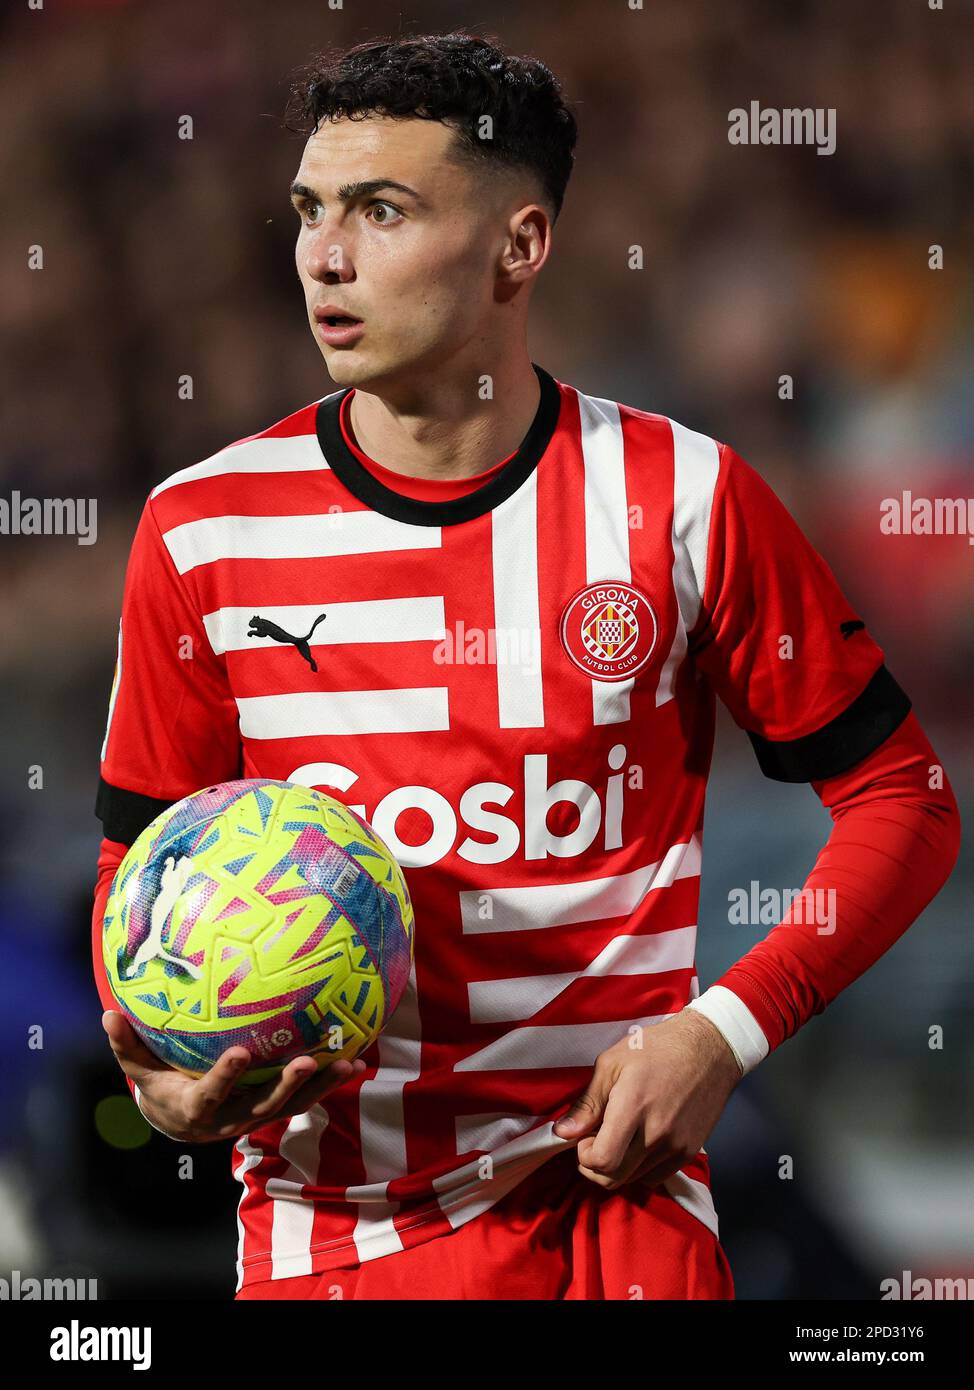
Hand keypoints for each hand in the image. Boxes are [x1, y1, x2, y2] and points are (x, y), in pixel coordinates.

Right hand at [102, 1010, 365, 1143]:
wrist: (183, 1123)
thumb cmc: (161, 1087)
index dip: (226, 1076)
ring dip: (321, 1086)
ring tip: (347, 1063)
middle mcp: (233, 1119)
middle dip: (286, 1086)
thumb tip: (107, 1013)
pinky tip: (357, 1059)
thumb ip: (127, 1046)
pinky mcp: (276, 1109)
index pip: (212, 1094)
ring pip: (293, 1105)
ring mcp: (258, 1116)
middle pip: (264, 1106)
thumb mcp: (141, 1071)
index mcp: (198, 1109)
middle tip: (306, 1062)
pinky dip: (330, 1082)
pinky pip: (306, 1097)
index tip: (241, 1053)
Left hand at [552, 1008, 742, 1188]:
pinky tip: (638, 1143)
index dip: (584, 1156)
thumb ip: (587, 1103)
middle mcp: (656, 1133)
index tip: (585, 1138)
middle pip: (614, 1178)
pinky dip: (640, 1168)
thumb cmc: (656, 1048)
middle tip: (595, 1141)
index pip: (602, 1161)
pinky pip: (655, 1177)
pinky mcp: (689, 1152)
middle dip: (594, 1167)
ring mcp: (675, 1146)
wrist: (709, 1050)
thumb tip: (563, 1132)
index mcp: (633, 1107)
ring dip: (618, 1166)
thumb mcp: (612, 1063)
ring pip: (634, 1180)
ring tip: (619, 1137)